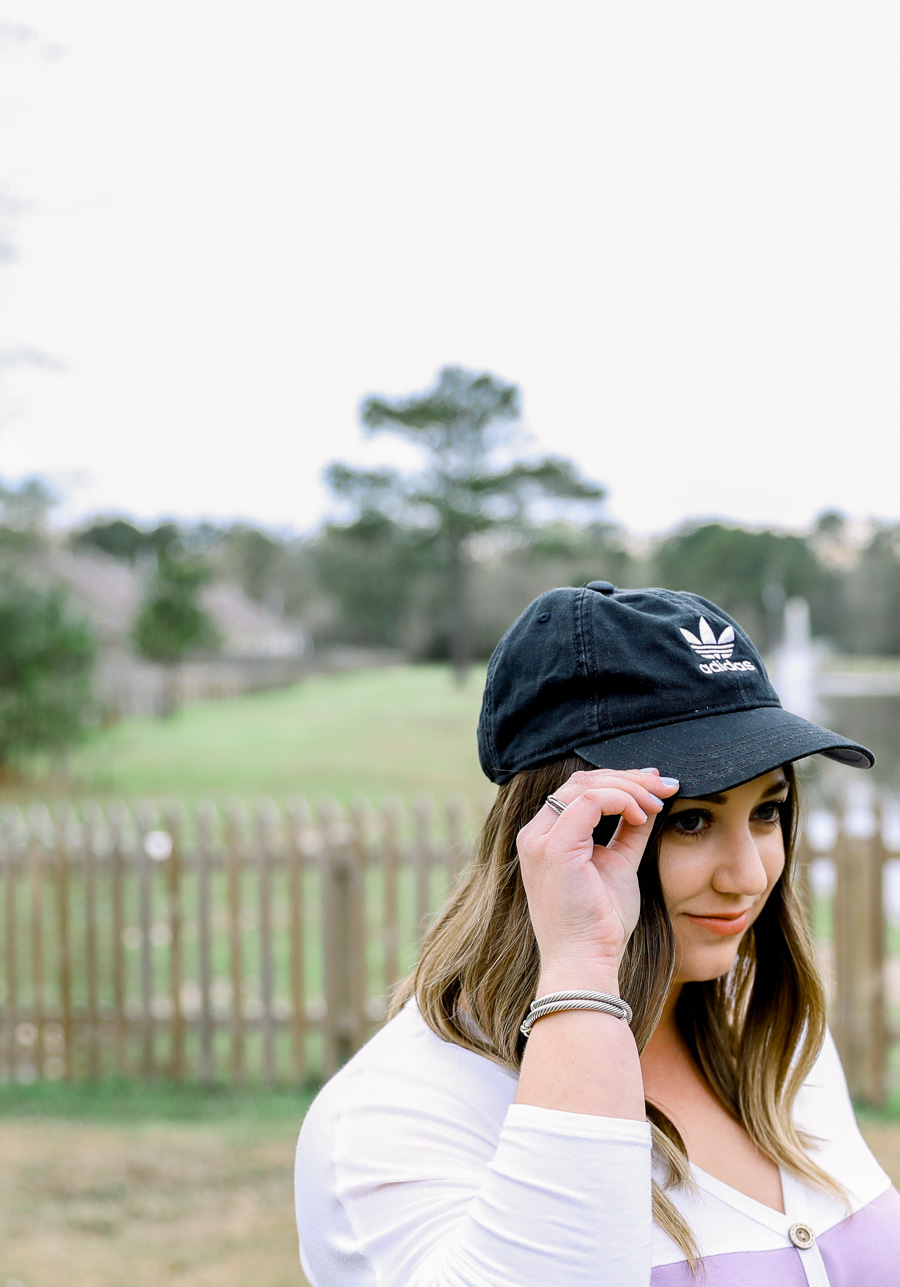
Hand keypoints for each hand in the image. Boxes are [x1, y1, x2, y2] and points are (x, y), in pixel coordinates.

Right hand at [515, 768, 678, 982]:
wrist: (587, 962)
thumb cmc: (601, 924)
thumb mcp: (619, 865)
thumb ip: (629, 832)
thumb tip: (651, 802)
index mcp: (545, 838)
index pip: (578, 790)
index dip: (619, 781)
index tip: (656, 787)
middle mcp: (535, 834)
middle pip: (581, 781)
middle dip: (628, 778)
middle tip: (665, 785)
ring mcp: (540, 839)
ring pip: (586, 785)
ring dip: (630, 788)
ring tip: (658, 803)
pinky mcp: (554, 847)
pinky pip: (591, 801)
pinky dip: (622, 800)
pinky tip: (644, 815)